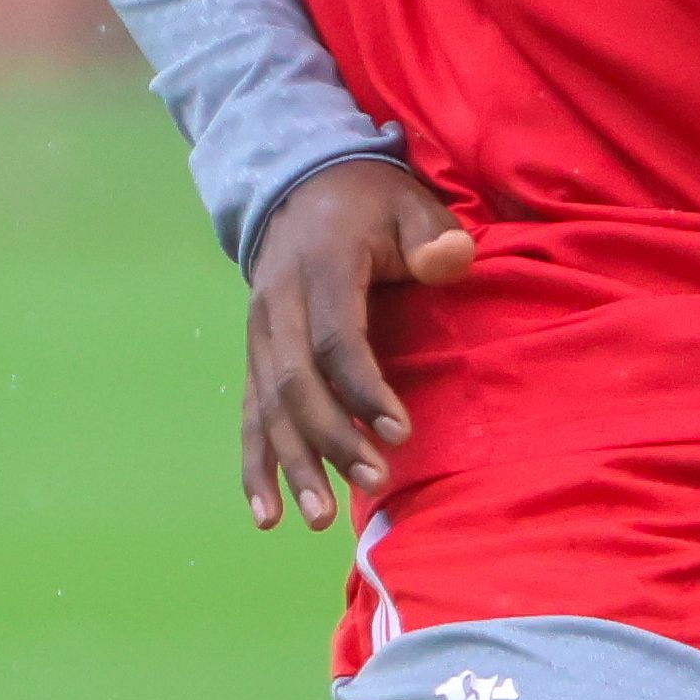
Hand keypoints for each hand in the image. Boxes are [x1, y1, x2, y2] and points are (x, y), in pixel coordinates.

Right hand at [242, 162, 473, 529]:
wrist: (301, 182)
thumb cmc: (372, 203)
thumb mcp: (411, 203)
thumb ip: (435, 236)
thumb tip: (450, 261)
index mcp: (322, 266)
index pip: (336, 339)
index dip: (365, 390)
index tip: (400, 433)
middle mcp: (279, 303)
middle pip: (295, 382)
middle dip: (332, 438)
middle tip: (376, 480)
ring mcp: (260, 332)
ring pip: (267, 406)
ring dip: (292, 464)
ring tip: (319, 517)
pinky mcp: (254, 354)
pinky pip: (250, 414)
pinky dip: (256, 465)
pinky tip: (267, 515)